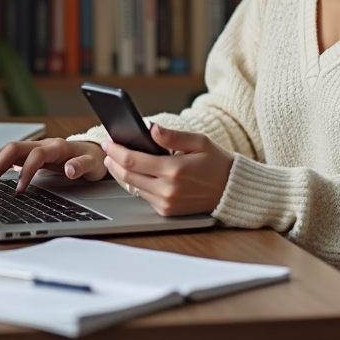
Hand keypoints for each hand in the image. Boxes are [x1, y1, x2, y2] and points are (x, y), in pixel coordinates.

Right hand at [0, 138, 106, 192]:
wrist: (95, 152)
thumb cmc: (94, 159)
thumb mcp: (93, 164)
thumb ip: (82, 166)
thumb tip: (70, 170)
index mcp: (57, 147)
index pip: (35, 155)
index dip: (26, 171)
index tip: (19, 189)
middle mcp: (43, 145)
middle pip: (15, 148)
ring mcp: (36, 148)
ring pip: (9, 151)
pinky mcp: (32, 154)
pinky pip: (11, 157)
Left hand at [102, 124, 233, 216]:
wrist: (231, 191)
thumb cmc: (216, 163)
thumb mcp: (199, 141)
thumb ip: (173, 136)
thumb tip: (150, 128)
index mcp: (174, 170)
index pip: (132, 160)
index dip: (116, 150)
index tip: (108, 141)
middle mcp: (167, 189)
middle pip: (127, 175)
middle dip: (113, 162)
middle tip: (108, 150)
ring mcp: (166, 203)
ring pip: (132, 187)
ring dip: (121, 173)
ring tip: (116, 160)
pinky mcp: (166, 212)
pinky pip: (143, 196)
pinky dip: (136, 184)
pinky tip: (133, 173)